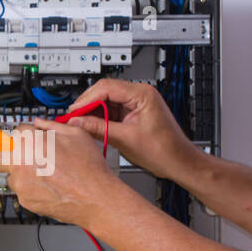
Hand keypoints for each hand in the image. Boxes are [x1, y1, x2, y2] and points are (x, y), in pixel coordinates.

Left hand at [0, 120, 120, 228]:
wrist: (97, 199)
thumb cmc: (89, 170)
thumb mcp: (75, 134)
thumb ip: (51, 126)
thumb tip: (40, 124)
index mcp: (28, 143)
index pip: (15, 131)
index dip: (26, 132)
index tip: (24, 135)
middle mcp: (19, 165)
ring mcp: (21, 185)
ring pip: (10, 174)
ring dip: (22, 171)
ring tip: (47, 171)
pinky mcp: (26, 201)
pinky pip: (23, 189)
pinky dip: (33, 186)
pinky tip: (52, 183)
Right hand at [65, 77, 197, 181]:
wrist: (179, 162)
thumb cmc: (164, 151)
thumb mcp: (125, 139)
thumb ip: (99, 128)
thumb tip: (78, 122)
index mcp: (142, 94)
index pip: (106, 88)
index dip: (85, 100)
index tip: (73, 112)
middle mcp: (140, 94)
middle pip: (104, 91)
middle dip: (87, 105)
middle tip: (72, 119)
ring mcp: (137, 103)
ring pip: (106, 101)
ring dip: (92, 112)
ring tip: (80, 125)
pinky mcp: (134, 112)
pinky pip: (111, 111)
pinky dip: (100, 119)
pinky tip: (92, 128)